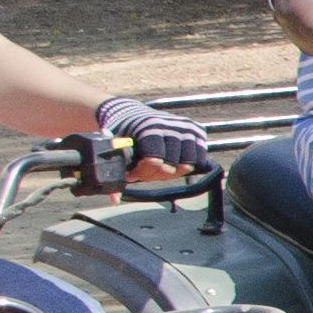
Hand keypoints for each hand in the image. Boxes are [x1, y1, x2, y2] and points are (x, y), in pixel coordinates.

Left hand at [95, 96, 211, 180]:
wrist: (131, 112)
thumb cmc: (123, 131)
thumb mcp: (113, 146)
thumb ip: (113, 171)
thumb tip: (114, 200)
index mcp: (150, 128)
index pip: (155, 162)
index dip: (143, 173)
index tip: (132, 174)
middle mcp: (172, 126)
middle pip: (171, 166)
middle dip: (155, 175)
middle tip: (143, 173)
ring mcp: (186, 128)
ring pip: (188, 164)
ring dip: (173, 172)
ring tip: (158, 169)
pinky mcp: (196, 129)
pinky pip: (199, 156)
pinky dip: (187, 163)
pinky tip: (171, 163)